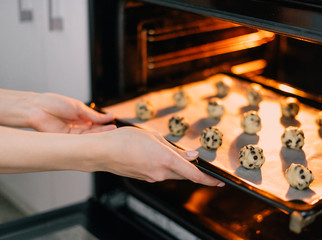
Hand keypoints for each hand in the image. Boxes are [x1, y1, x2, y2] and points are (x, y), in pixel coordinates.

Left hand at [28, 93, 115, 132]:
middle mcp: (76, 126)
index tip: (113, 122)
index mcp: (79, 116)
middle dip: (104, 130)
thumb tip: (108, 117)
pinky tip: (99, 135)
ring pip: (89, 136)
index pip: (95, 122)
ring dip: (100, 134)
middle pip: (94, 130)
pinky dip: (91, 138)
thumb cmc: (54, 103)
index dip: (104, 123)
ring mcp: (72, 133)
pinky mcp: (67, 139)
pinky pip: (82, 139)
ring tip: (111, 131)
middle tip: (115, 129)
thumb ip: (93, 115)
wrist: (38, 108)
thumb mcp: (79, 107)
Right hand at [91, 127, 224, 186]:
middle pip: (184, 174)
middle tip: (195, 161)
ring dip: (175, 165)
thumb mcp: (153, 137)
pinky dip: (163, 166)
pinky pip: (160, 172)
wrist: (102, 152)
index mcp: (166, 160)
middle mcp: (161, 173)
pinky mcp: (144, 178)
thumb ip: (174, 149)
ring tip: (164, 150)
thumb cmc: (125, 140)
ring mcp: (151, 177)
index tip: (218, 183)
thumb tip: (190, 156)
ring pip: (171, 173)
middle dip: (191, 169)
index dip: (208, 180)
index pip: (193, 174)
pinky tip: (153, 155)